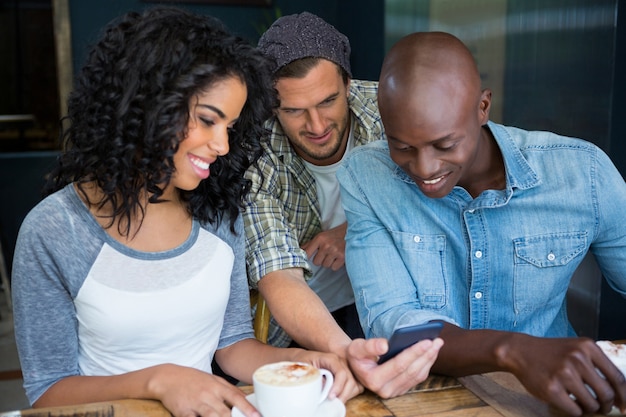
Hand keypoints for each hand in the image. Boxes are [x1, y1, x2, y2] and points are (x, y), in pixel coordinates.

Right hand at [151, 364, 259, 416]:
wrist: (168, 377)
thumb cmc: (193, 379)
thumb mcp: (213, 380)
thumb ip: (229, 389)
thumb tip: (247, 399)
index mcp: (217, 386)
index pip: (236, 397)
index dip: (247, 407)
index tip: (257, 415)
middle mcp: (208, 394)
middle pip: (225, 411)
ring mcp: (195, 403)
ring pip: (211, 416)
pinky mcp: (183, 412)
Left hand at [290, 349, 362, 401]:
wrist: (304, 358)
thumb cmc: (304, 362)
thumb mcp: (306, 368)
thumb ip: (316, 377)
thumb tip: (325, 388)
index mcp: (331, 358)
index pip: (341, 373)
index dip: (338, 386)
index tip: (331, 397)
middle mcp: (341, 362)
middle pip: (350, 380)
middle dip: (343, 394)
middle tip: (334, 402)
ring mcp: (345, 368)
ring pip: (354, 384)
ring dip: (347, 394)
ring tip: (336, 401)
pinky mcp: (346, 374)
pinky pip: (354, 385)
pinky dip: (349, 393)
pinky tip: (339, 397)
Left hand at [301, 223, 346, 270]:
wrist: (352, 232)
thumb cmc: (335, 235)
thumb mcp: (321, 236)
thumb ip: (310, 244)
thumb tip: (298, 250)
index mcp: (319, 239)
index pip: (307, 253)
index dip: (307, 257)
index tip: (309, 258)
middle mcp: (326, 245)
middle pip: (316, 262)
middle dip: (321, 260)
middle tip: (326, 254)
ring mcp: (334, 251)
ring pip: (325, 265)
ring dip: (329, 262)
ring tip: (333, 255)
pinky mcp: (342, 257)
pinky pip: (333, 268)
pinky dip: (336, 265)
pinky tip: (338, 258)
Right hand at [346, 337, 442, 398]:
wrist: (356, 366)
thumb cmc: (357, 355)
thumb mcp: (356, 347)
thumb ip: (369, 346)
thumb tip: (385, 345)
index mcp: (373, 379)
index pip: (399, 365)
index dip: (414, 352)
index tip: (426, 341)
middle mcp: (385, 390)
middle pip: (411, 371)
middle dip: (426, 355)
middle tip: (437, 341)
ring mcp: (394, 392)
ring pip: (417, 376)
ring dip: (429, 359)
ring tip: (437, 344)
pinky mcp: (401, 390)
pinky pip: (417, 378)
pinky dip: (426, 365)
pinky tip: (431, 353)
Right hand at [506, 337, 625, 415]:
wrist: (520, 351)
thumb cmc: (551, 353)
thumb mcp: (576, 349)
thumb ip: (597, 365)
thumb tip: (619, 396)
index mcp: (587, 347)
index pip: (617, 378)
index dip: (624, 396)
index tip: (624, 407)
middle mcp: (577, 358)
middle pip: (606, 394)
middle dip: (606, 406)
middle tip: (600, 408)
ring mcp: (563, 374)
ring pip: (591, 404)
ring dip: (589, 409)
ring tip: (580, 403)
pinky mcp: (551, 389)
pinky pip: (575, 411)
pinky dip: (574, 411)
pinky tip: (567, 402)